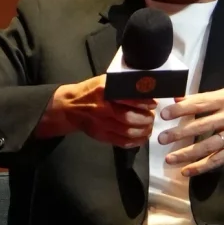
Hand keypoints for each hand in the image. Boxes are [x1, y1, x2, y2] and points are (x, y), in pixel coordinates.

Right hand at [39, 76, 154, 148]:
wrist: (70, 107)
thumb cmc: (90, 92)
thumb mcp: (104, 82)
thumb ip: (122, 85)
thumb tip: (145, 90)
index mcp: (104, 91)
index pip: (128, 98)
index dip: (144, 102)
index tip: (153, 104)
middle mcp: (103, 108)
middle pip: (129, 117)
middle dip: (146, 119)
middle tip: (151, 117)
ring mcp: (101, 124)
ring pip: (127, 131)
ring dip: (143, 131)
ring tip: (149, 127)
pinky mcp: (101, 135)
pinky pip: (121, 142)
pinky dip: (135, 142)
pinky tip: (141, 138)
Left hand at [158, 89, 223, 171]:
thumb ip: (205, 99)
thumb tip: (178, 99)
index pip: (199, 104)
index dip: (181, 109)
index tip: (164, 114)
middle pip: (200, 126)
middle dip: (179, 133)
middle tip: (161, 138)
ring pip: (207, 146)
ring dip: (186, 154)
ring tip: (169, 159)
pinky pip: (218, 160)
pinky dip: (202, 167)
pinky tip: (188, 171)